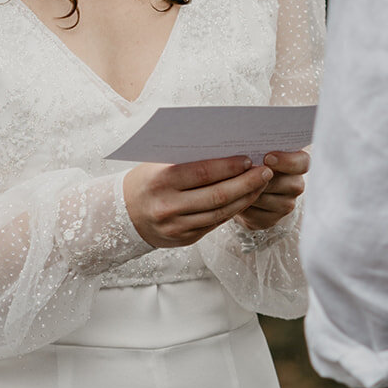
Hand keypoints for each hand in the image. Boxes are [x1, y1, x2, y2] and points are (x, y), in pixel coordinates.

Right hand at [123, 156, 273, 248]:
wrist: (122, 215)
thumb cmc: (145, 180)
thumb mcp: (157, 164)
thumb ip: (187, 159)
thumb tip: (226, 147)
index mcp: (161, 181)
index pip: (203, 173)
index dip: (229, 166)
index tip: (249, 158)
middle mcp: (169, 206)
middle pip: (217, 195)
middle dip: (246, 182)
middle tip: (265, 171)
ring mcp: (177, 227)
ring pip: (220, 212)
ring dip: (245, 198)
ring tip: (261, 184)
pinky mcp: (185, 240)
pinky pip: (215, 223)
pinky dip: (233, 210)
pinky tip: (246, 198)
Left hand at [236, 149, 308, 231]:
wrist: (242, 187)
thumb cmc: (252, 163)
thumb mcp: (257, 153)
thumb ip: (259, 151)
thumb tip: (248, 150)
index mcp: (297, 164)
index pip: (302, 162)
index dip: (287, 161)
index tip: (267, 158)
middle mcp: (296, 185)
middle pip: (286, 184)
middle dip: (262, 178)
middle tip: (244, 171)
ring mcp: (285, 205)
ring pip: (267, 199)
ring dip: (250, 192)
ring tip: (233, 182)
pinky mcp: (271, 220)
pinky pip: (256, 215)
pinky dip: (243, 206)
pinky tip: (234, 198)